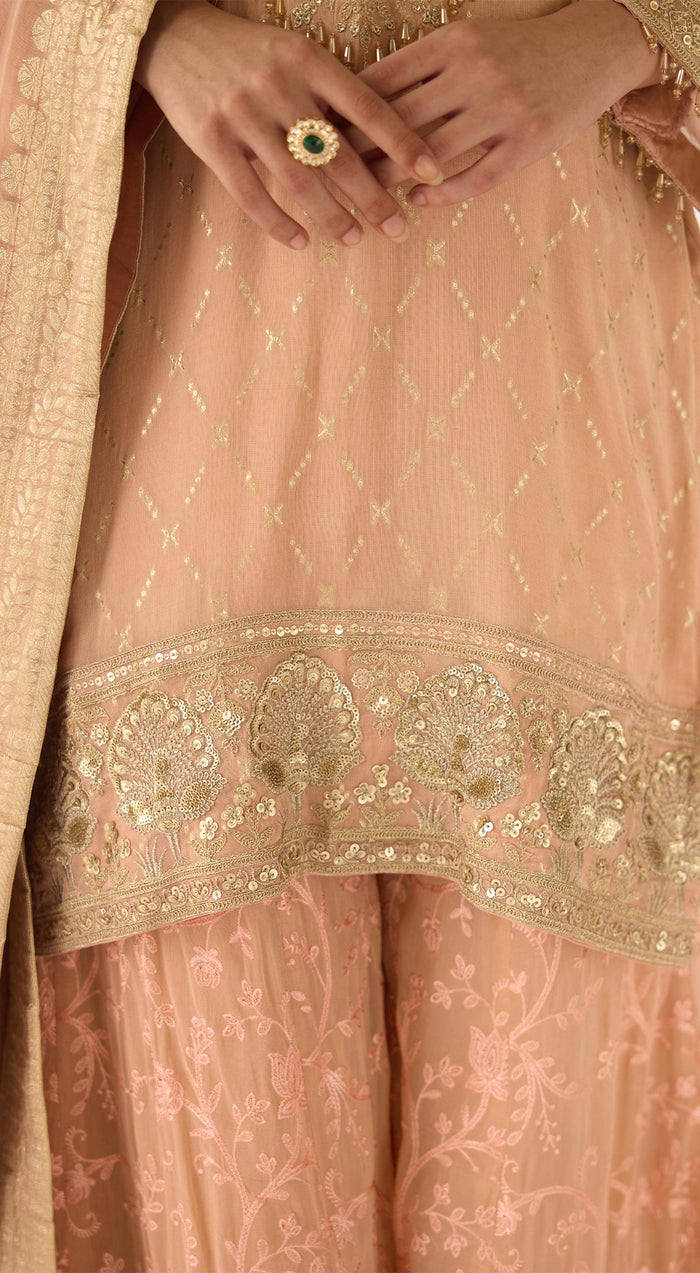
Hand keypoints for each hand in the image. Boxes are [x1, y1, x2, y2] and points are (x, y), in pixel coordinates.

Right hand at [133, 0, 442, 247]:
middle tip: (396, 226)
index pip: (368, 107)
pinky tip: (300, 241)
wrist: (175, 38)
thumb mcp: (293, 55)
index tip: (432, 172)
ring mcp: (242, 114)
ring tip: (352, 239)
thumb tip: (378, 144)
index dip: (403, 143)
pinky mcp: (209, 140)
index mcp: (308, 60)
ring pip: (298, 181)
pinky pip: (250, 194)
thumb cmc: (248, 54)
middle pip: (338, 154)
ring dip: (331, 217)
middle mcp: (278, 85)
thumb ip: (328, 94)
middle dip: (372, 196)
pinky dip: (278, 223)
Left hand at [342, 0, 659, 205]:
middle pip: (400, 120)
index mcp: (454, 42)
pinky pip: (476, 177)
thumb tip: (365, 98)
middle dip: (359, 151)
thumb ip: (426, 67)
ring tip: (368, 196)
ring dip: (394, 178)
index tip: (315, 133)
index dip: (346, 110)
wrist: (596, 46)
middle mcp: (475, 73)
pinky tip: (421, 200)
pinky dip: (443, 193)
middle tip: (326, 177)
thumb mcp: (472, 40)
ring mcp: (502, 110)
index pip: (385, 80)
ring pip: (431, 153)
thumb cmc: (522, 47)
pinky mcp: (527, 143)